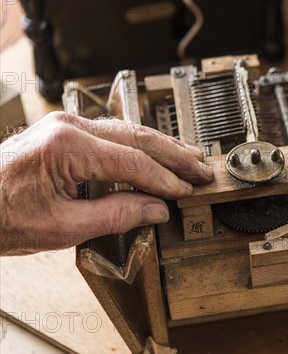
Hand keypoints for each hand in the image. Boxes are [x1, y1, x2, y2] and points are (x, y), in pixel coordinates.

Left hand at [0, 112, 212, 254]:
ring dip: (162, 147)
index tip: (186, 193)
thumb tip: (156, 209)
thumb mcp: (63, 227)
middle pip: (137, 138)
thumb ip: (116, 215)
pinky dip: (140, 148)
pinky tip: (158, 155)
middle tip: (201, 170)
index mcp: (66, 147)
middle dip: (174, 156)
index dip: (164, 180)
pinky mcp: (65, 133)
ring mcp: (66, 126)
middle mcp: (68, 127)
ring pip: (129, 132)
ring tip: (190, 159)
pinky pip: (113, 136)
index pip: (132, 162)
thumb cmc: (1, 216)